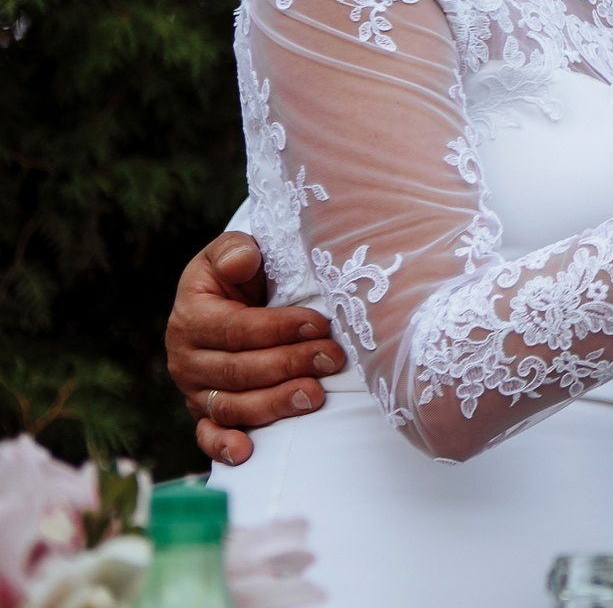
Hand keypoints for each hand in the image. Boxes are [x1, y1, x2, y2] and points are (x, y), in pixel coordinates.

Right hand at [166, 231, 340, 465]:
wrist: (231, 299)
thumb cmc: (241, 273)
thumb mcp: (233, 252)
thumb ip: (235, 251)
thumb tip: (243, 261)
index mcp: (192, 318)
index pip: (236, 329)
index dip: (278, 329)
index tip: (321, 325)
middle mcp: (187, 359)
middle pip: (238, 370)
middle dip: (289, 365)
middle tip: (333, 359)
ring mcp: (195, 391)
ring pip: (232, 405)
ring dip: (274, 404)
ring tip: (315, 396)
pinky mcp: (205, 414)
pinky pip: (208, 436)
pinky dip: (223, 446)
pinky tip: (247, 452)